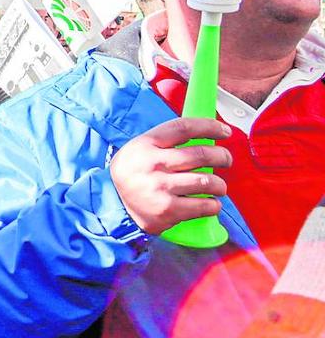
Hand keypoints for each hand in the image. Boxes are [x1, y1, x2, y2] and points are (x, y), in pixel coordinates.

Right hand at [110, 117, 231, 235]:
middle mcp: (153, 164)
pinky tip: (209, 203)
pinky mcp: (168, 210)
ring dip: (220, 185)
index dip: (209, 127)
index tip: (224, 131)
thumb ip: (166, 141)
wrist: (112, 203)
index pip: (184, 128)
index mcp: (146, 144)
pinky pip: (204, 206)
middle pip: (201, 154)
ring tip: (218, 186)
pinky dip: (213, 205)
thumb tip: (204, 133)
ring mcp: (160, 187)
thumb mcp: (140, 149)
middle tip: (225, 160)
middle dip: (222, 157)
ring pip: (207, 182)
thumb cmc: (134, 173)